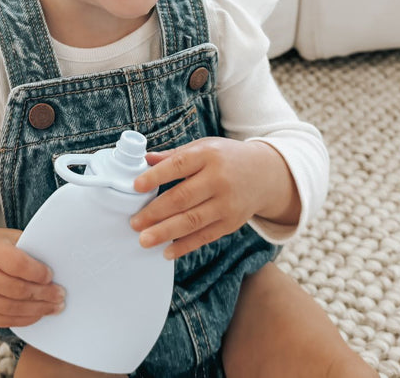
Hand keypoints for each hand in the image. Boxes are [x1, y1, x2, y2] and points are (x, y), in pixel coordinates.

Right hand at [0, 228, 65, 327]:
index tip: (52, 275)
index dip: (37, 272)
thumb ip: (30, 250)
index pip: (17, 264)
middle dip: (44, 294)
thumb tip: (59, 267)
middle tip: (61, 295)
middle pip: (17, 290)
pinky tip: (38, 313)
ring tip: (55, 307)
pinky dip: (25, 319)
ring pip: (12, 308)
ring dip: (38, 309)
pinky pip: (5, 320)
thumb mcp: (11, 238)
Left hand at [129, 138, 296, 259]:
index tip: (136, 186)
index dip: (156, 176)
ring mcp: (226, 204)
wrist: (265, 174)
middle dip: (156, 212)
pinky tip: (167, 252)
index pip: (179, 165)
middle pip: (183, 198)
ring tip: (144, 240)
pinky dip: (185, 246)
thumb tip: (145, 159)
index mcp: (208, 155)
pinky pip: (205, 236)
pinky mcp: (231, 223)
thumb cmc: (226, 158)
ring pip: (192, 221)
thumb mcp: (203, 147)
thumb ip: (174, 155)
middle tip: (134, 223)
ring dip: (166, 232)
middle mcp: (219, 180)